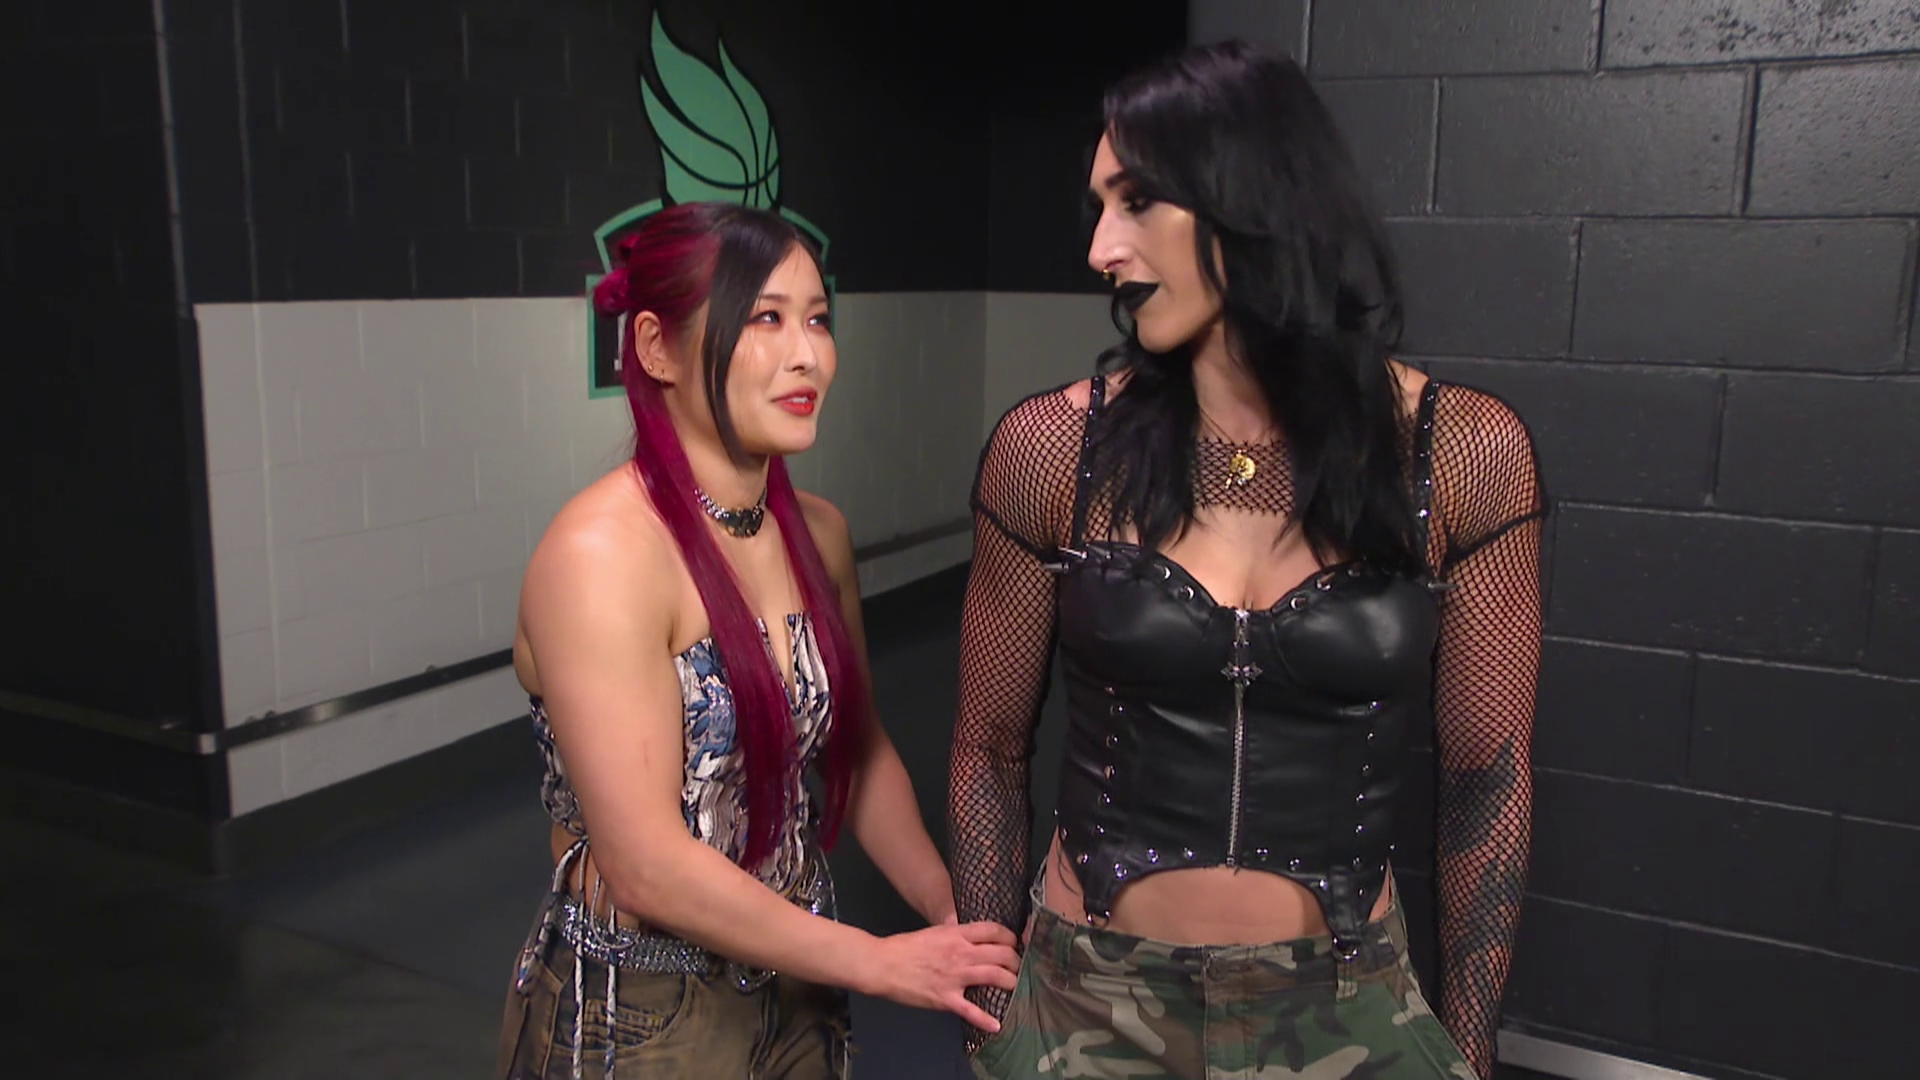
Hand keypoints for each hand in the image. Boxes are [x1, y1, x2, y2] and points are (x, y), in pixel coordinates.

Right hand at [861, 921, 1019, 1031]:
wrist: (883, 964)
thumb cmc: (905, 947)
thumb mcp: (935, 932)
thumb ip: (955, 934)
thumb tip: (971, 936)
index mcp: (957, 934)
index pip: (994, 931)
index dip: (1010, 937)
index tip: (1013, 944)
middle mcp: (961, 953)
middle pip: (1002, 954)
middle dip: (1015, 961)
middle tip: (1017, 967)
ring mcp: (955, 976)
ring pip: (995, 976)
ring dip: (1010, 982)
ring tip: (1014, 986)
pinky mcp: (946, 998)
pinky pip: (971, 1010)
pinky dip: (986, 1019)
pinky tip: (996, 1025)